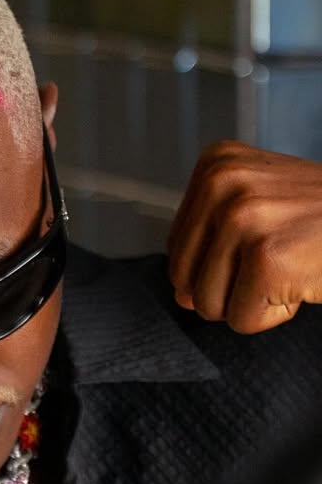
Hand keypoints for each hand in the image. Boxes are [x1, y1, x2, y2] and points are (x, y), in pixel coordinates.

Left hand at [167, 140, 321, 332]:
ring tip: (295, 263)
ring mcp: (242, 217)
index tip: (271, 237)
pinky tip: (304, 279)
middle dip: (234, 286)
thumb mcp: (261, 205)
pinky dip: (278, 314)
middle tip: (285, 255)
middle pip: (186, 279)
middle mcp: (221, 182)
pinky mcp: (266, 257)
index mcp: (216, 163)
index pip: (178, 249)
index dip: (225, 264)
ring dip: (257, 301)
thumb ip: (211, 243)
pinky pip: (244, 320)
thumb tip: (181, 297)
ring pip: (210, 305)